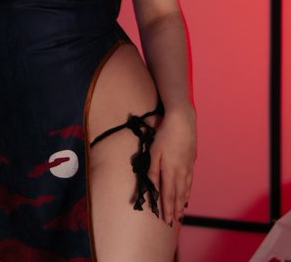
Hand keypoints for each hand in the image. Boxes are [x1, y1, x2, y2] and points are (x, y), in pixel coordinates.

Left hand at [147, 105, 196, 226]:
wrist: (182, 121)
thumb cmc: (165, 134)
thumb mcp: (154, 152)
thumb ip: (153, 171)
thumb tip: (152, 187)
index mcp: (170, 170)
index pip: (167, 195)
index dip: (166, 208)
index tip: (166, 220)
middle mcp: (181, 172)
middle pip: (178, 195)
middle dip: (175, 209)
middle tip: (174, 221)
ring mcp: (188, 167)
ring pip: (185, 189)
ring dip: (182, 202)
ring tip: (181, 212)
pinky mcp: (191, 161)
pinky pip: (190, 181)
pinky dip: (188, 190)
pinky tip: (187, 193)